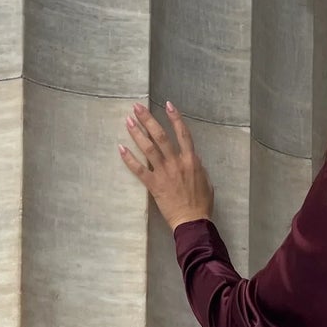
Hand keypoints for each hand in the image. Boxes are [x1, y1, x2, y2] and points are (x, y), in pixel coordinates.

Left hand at [118, 101, 214, 229]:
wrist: (192, 221)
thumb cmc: (201, 203)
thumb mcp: (206, 181)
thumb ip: (198, 167)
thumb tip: (192, 158)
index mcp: (191, 160)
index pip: (183, 133)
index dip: (175, 117)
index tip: (167, 104)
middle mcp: (176, 162)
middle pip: (160, 136)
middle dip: (148, 119)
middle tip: (137, 107)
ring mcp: (164, 173)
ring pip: (148, 148)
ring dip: (137, 133)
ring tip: (128, 120)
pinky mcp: (154, 185)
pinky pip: (139, 169)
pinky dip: (129, 158)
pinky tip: (121, 148)